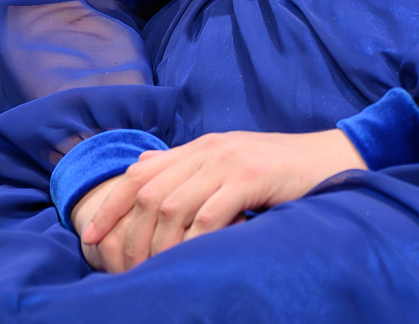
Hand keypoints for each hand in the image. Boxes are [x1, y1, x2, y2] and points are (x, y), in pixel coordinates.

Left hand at [71, 129, 364, 273]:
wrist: (329, 158)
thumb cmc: (279, 170)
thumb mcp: (228, 162)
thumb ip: (188, 167)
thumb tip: (143, 169)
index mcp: (199, 147)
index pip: (139, 173)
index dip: (109, 204)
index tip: (89, 236)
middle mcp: (208, 149)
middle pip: (148, 192)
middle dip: (129, 234)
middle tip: (125, 269)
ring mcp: (229, 161)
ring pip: (172, 205)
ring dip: (157, 244)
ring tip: (154, 271)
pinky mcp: (250, 177)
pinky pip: (208, 214)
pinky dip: (192, 241)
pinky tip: (189, 260)